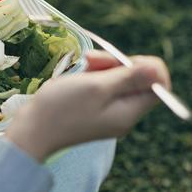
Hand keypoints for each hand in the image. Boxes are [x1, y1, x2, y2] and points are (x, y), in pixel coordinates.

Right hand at [5, 51, 170, 161]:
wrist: (31, 130)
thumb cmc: (63, 108)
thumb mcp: (98, 87)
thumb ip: (130, 77)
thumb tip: (159, 69)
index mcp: (129, 112)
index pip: (158, 85)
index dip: (145, 66)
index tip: (120, 61)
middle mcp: (124, 114)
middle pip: (138, 80)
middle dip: (119, 63)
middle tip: (93, 60)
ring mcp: (109, 112)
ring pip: (120, 80)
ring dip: (105, 66)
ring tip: (84, 63)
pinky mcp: (94, 108)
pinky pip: (105, 86)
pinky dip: (95, 75)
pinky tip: (81, 70)